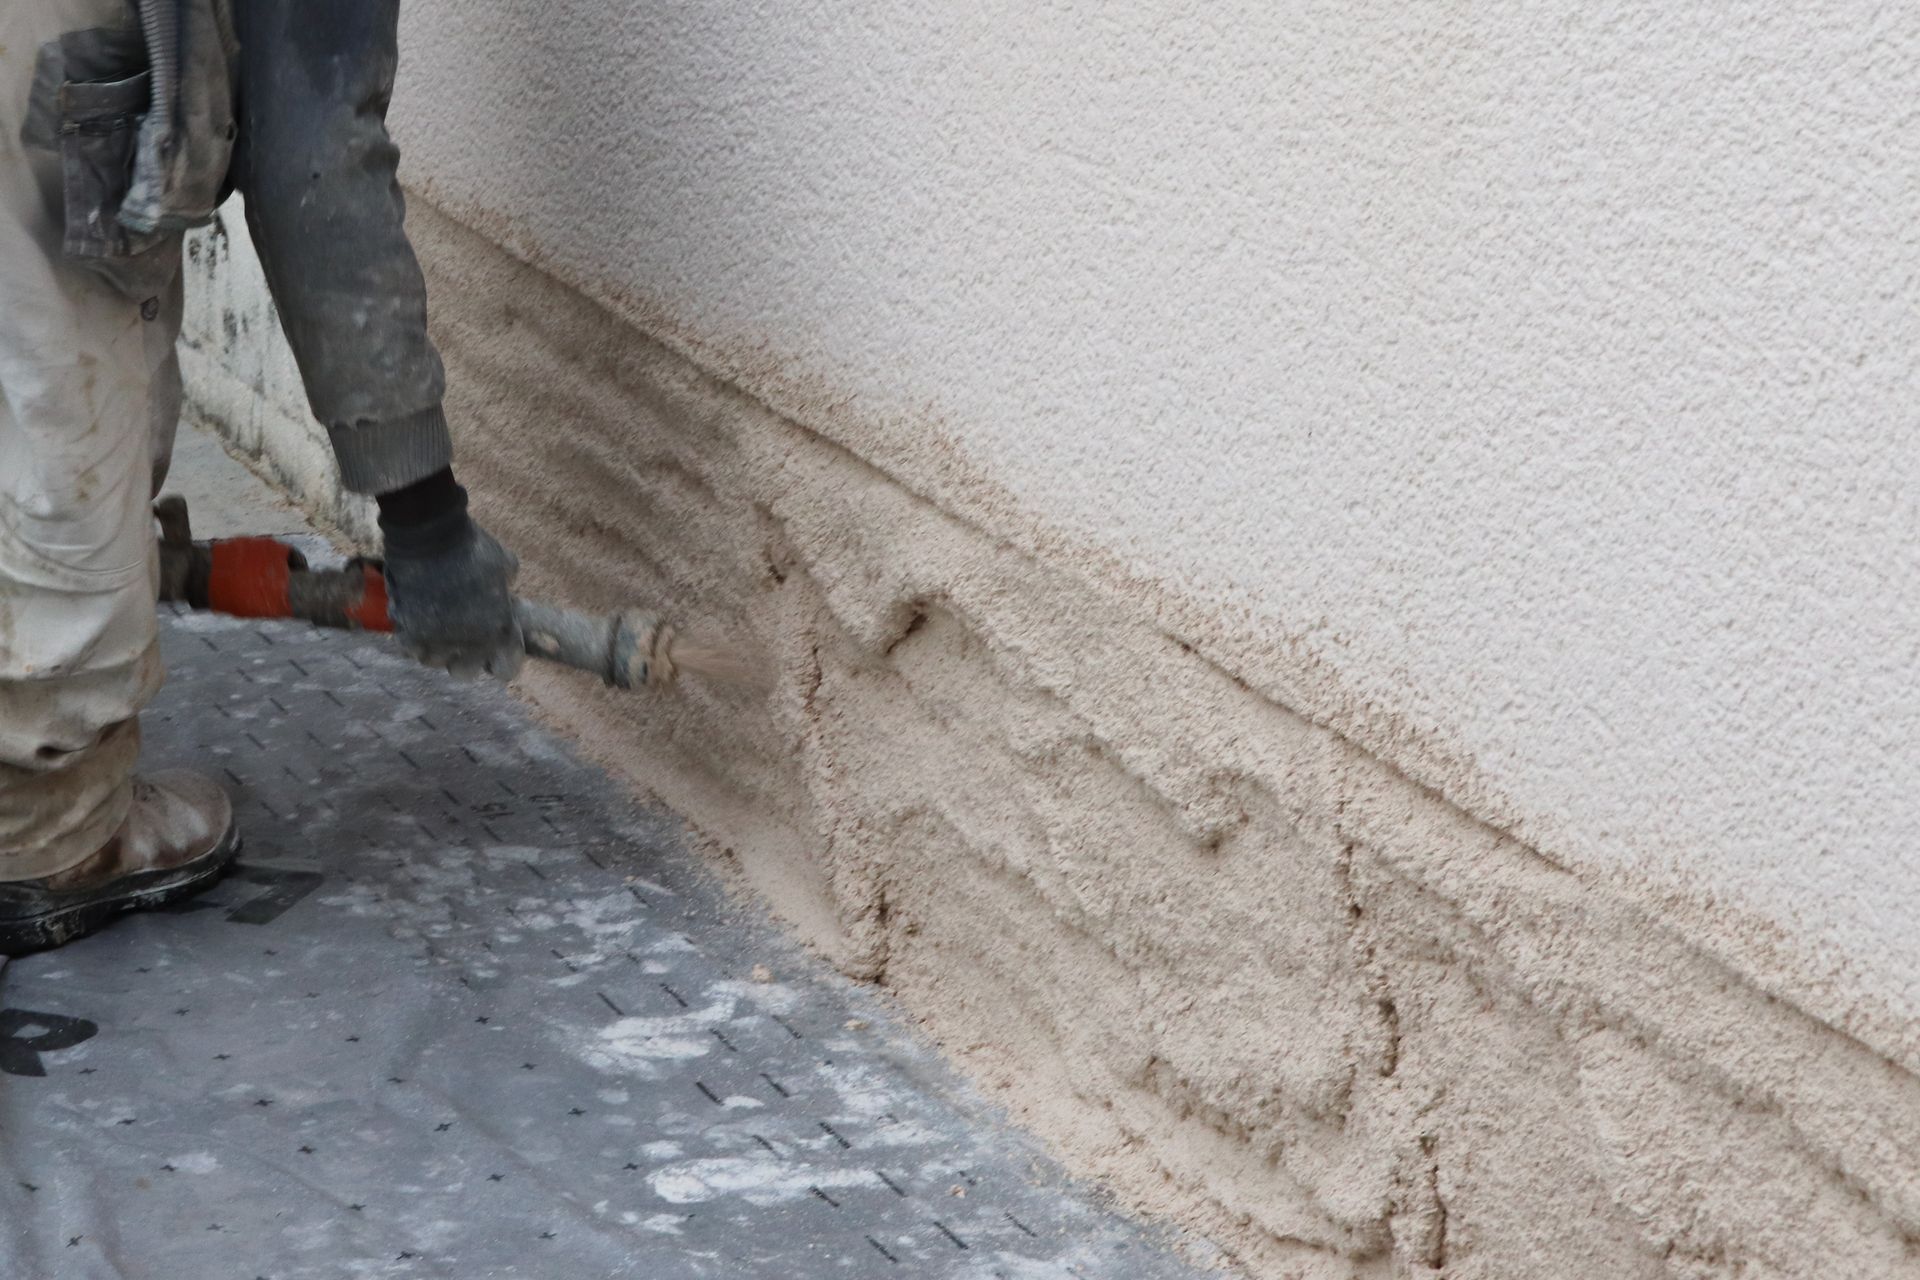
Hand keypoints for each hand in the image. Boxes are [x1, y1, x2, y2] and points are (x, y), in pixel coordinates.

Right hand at [380, 511, 524, 680]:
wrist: (431, 535)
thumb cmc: (473, 548)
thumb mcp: (506, 568)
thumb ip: (506, 592)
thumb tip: (502, 597)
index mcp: (499, 632)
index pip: (507, 669)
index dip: (502, 660)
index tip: (497, 650)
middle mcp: (469, 645)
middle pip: (466, 672)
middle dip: (466, 658)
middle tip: (463, 638)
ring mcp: (436, 641)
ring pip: (434, 661)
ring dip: (436, 647)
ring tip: (437, 627)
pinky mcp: (407, 632)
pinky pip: (410, 647)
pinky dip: (413, 636)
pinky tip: (417, 619)